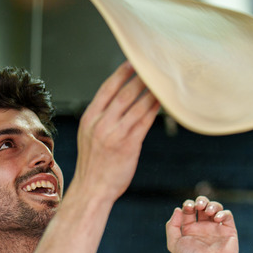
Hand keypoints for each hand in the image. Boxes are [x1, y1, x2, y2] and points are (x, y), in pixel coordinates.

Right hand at [71, 61, 159, 201]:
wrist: (91, 190)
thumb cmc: (93, 164)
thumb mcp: (90, 135)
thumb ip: (102, 118)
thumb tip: (121, 100)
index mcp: (89, 118)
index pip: (106, 89)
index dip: (121, 74)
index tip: (133, 62)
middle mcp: (100, 124)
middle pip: (124, 93)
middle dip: (140, 78)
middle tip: (153, 66)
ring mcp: (114, 134)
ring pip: (136, 105)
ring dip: (151, 92)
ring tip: (162, 81)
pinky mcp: (128, 145)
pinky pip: (144, 122)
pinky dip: (154, 109)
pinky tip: (162, 102)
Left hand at [165, 196, 238, 252]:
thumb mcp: (174, 243)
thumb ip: (172, 225)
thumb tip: (178, 209)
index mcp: (190, 229)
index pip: (189, 210)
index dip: (188, 204)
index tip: (188, 208)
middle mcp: (203, 227)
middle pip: (203, 205)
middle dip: (200, 200)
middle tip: (198, 205)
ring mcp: (216, 228)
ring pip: (216, 208)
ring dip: (212, 205)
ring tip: (207, 211)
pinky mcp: (229, 230)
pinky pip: (227, 215)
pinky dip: (222, 213)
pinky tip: (216, 219)